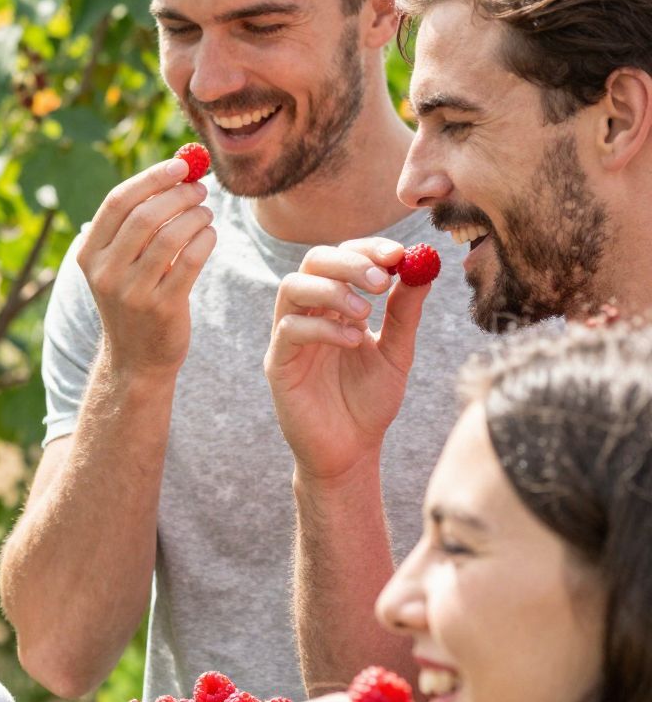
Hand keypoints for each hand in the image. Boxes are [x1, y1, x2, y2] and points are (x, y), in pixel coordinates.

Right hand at [77, 156, 215, 376]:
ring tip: (206, 214)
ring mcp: (132, 293)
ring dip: (196, 216)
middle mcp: (105, 273)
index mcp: (89, 255)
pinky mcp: (162, 308)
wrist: (136, 359)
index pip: (117, 202)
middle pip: (144, 216)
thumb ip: (138, 221)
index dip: (151, 178)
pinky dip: (205, 239)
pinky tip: (209, 235)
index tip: (180, 165)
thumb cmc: (134, 298)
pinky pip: (190, 260)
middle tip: (199, 189)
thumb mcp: (120, 263)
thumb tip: (179, 168)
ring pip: (170, 236)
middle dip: (178, 195)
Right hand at [265, 236, 427, 485]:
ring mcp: (289, 338)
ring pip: (294, 287)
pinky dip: (323, 327)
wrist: (351, 452)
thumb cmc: (370, 404)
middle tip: (381, 280)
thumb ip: (405, 312)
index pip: (343, 257)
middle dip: (349, 263)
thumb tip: (423, 266)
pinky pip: (290, 329)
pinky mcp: (278, 364)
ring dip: (334, 291)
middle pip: (314, 261)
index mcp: (336, 306)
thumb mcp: (397, 353)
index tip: (399, 254)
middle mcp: (309, 313)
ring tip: (367, 315)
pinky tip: (353, 342)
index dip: (368, 249)